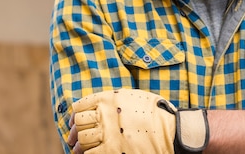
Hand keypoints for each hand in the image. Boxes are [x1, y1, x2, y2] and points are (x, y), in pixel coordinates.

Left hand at [67, 89, 207, 153]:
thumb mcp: (134, 97)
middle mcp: (105, 114)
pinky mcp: (111, 151)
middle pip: (79, 124)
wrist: (171, 131)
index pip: (81, 106)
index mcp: (109, 99)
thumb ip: (115, 100)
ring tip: (78, 149)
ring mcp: (108, 134)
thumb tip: (101, 106)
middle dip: (73, 132)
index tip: (73, 122)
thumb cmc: (156, 113)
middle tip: (73, 138)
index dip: (75, 116)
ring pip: (81, 140)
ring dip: (78, 146)